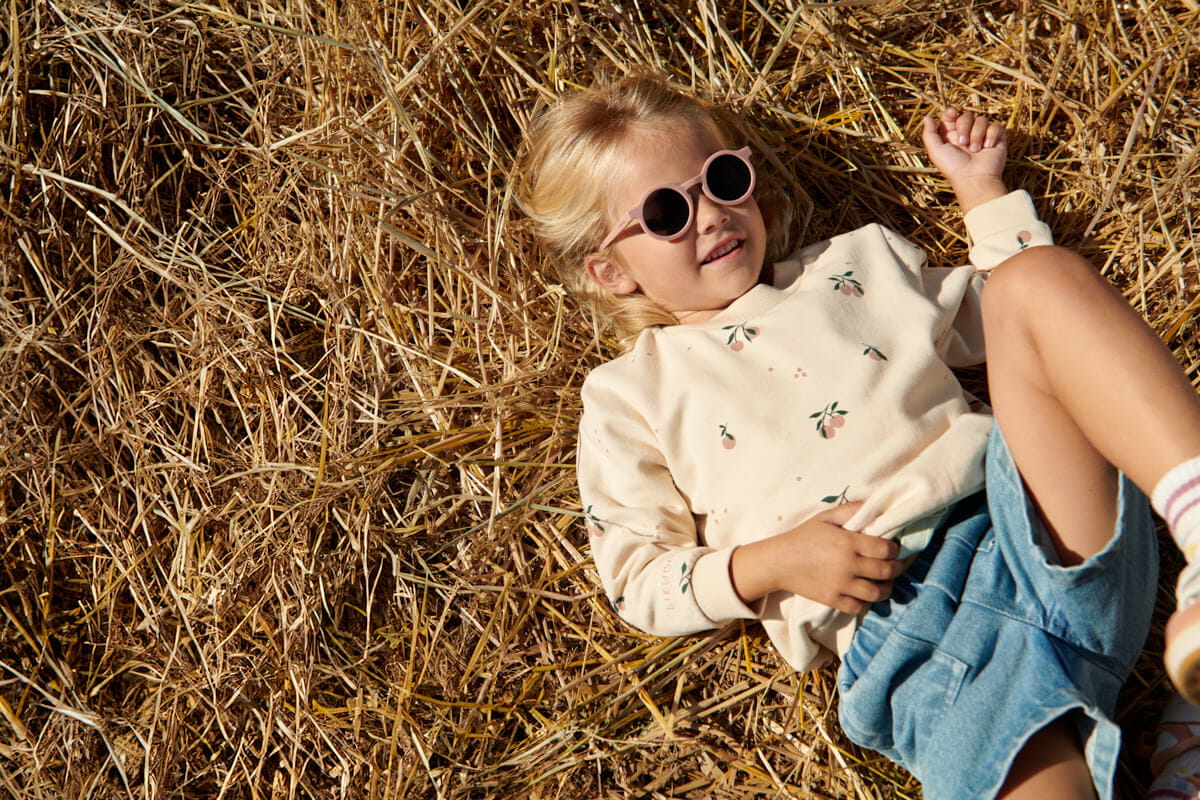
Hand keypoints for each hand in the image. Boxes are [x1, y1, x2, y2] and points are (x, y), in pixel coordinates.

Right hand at [729, 503, 906, 614]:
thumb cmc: (803, 537)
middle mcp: (848, 565)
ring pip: (878, 592)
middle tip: (898, 564)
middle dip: (898, 568)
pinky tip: (866, 593)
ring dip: (886, 587)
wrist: (778, 562)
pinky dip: (867, 602)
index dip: (895, 549)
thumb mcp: (825, 518)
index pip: (886, 549)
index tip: (894, 548)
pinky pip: (860, 607)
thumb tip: (874, 504)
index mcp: (848, 542)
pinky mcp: (833, 600)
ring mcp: (841, 585)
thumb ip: (851, 510)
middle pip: (887, 571)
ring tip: (885, 582)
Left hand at [921, 107, 1008, 212]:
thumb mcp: (936, 151)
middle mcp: (967, 133)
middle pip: (966, 115)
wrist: (974, 179)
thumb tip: (927, 117)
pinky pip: (996, 126)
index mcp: (951, 135)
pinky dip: (991, 135)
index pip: (952, 115)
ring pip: (981, 120)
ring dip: (977, 134)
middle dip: (964, 127)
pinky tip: (987, 147)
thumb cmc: (953, 168)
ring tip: (975, 150)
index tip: (952, 113)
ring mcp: (982, 135)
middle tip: (963, 143)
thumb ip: (929, 134)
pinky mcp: (996, 138)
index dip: (951, 112)